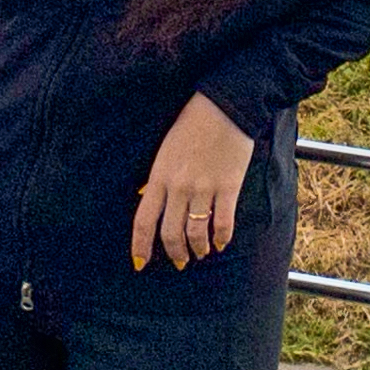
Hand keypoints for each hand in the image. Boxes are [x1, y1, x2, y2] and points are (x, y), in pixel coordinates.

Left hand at [132, 94, 255, 270]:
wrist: (224, 106)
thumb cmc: (192, 124)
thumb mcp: (165, 150)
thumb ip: (159, 178)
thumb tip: (150, 201)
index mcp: (159, 176)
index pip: (143, 221)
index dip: (140, 247)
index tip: (140, 263)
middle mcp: (179, 187)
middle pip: (171, 234)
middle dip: (175, 254)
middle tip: (180, 262)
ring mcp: (204, 188)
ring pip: (196, 233)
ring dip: (198, 249)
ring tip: (201, 253)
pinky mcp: (228, 186)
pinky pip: (223, 222)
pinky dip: (222, 238)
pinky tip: (222, 243)